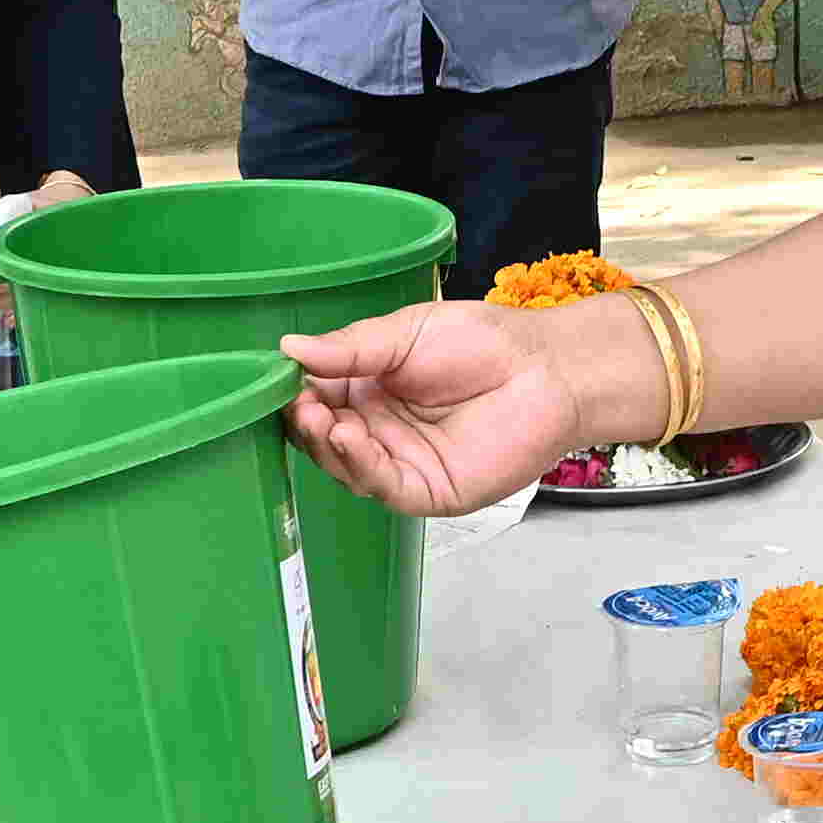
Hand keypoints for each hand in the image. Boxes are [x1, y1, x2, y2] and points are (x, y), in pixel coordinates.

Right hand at [0, 170, 100, 318]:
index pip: (16, 275)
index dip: (37, 261)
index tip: (58, 244)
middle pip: (24, 288)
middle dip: (44, 270)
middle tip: (68, 246)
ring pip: (21, 293)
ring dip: (37, 276)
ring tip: (58, 252)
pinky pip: (12, 290)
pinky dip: (26, 278)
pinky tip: (37, 259)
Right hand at [279, 301, 604, 513]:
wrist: (543, 368)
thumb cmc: (481, 343)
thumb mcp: (404, 333)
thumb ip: (350, 348)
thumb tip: (288, 348)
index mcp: (368, 391)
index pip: (317, 399)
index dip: (295, 394)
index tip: (279, 381)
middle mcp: (378, 431)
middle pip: (324, 439)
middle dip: (305, 424)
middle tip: (298, 405)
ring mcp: (401, 463)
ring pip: (346, 467)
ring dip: (325, 445)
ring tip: (318, 417)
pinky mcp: (427, 490)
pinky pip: (382, 486)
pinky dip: (359, 465)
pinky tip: (348, 438)